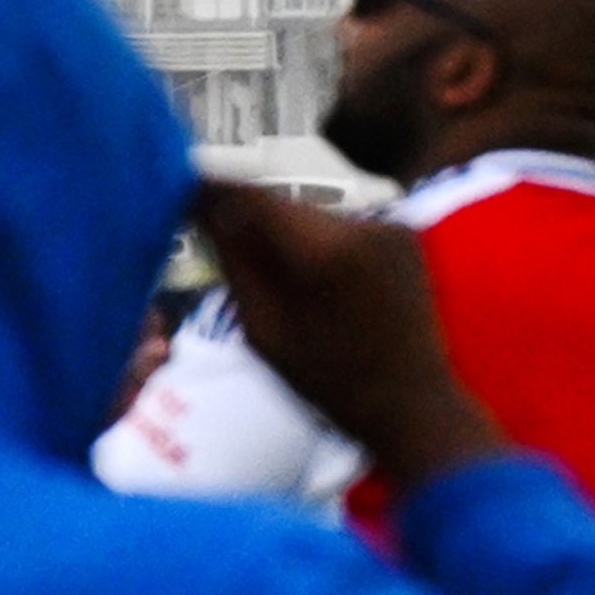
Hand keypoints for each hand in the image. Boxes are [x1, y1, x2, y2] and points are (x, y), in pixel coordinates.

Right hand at [189, 179, 506, 492]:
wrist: (415, 405)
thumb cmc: (330, 380)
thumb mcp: (263, 327)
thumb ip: (232, 256)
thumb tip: (200, 200)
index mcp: (322, 250)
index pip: (250, 194)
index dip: (211, 188)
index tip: (180, 191)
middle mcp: (360, 223)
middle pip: (280, 202)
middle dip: (249, 216)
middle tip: (220, 240)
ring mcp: (387, 224)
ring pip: (309, 212)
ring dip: (285, 231)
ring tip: (278, 273)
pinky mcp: (401, 232)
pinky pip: (339, 224)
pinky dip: (318, 241)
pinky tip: (319, 279)